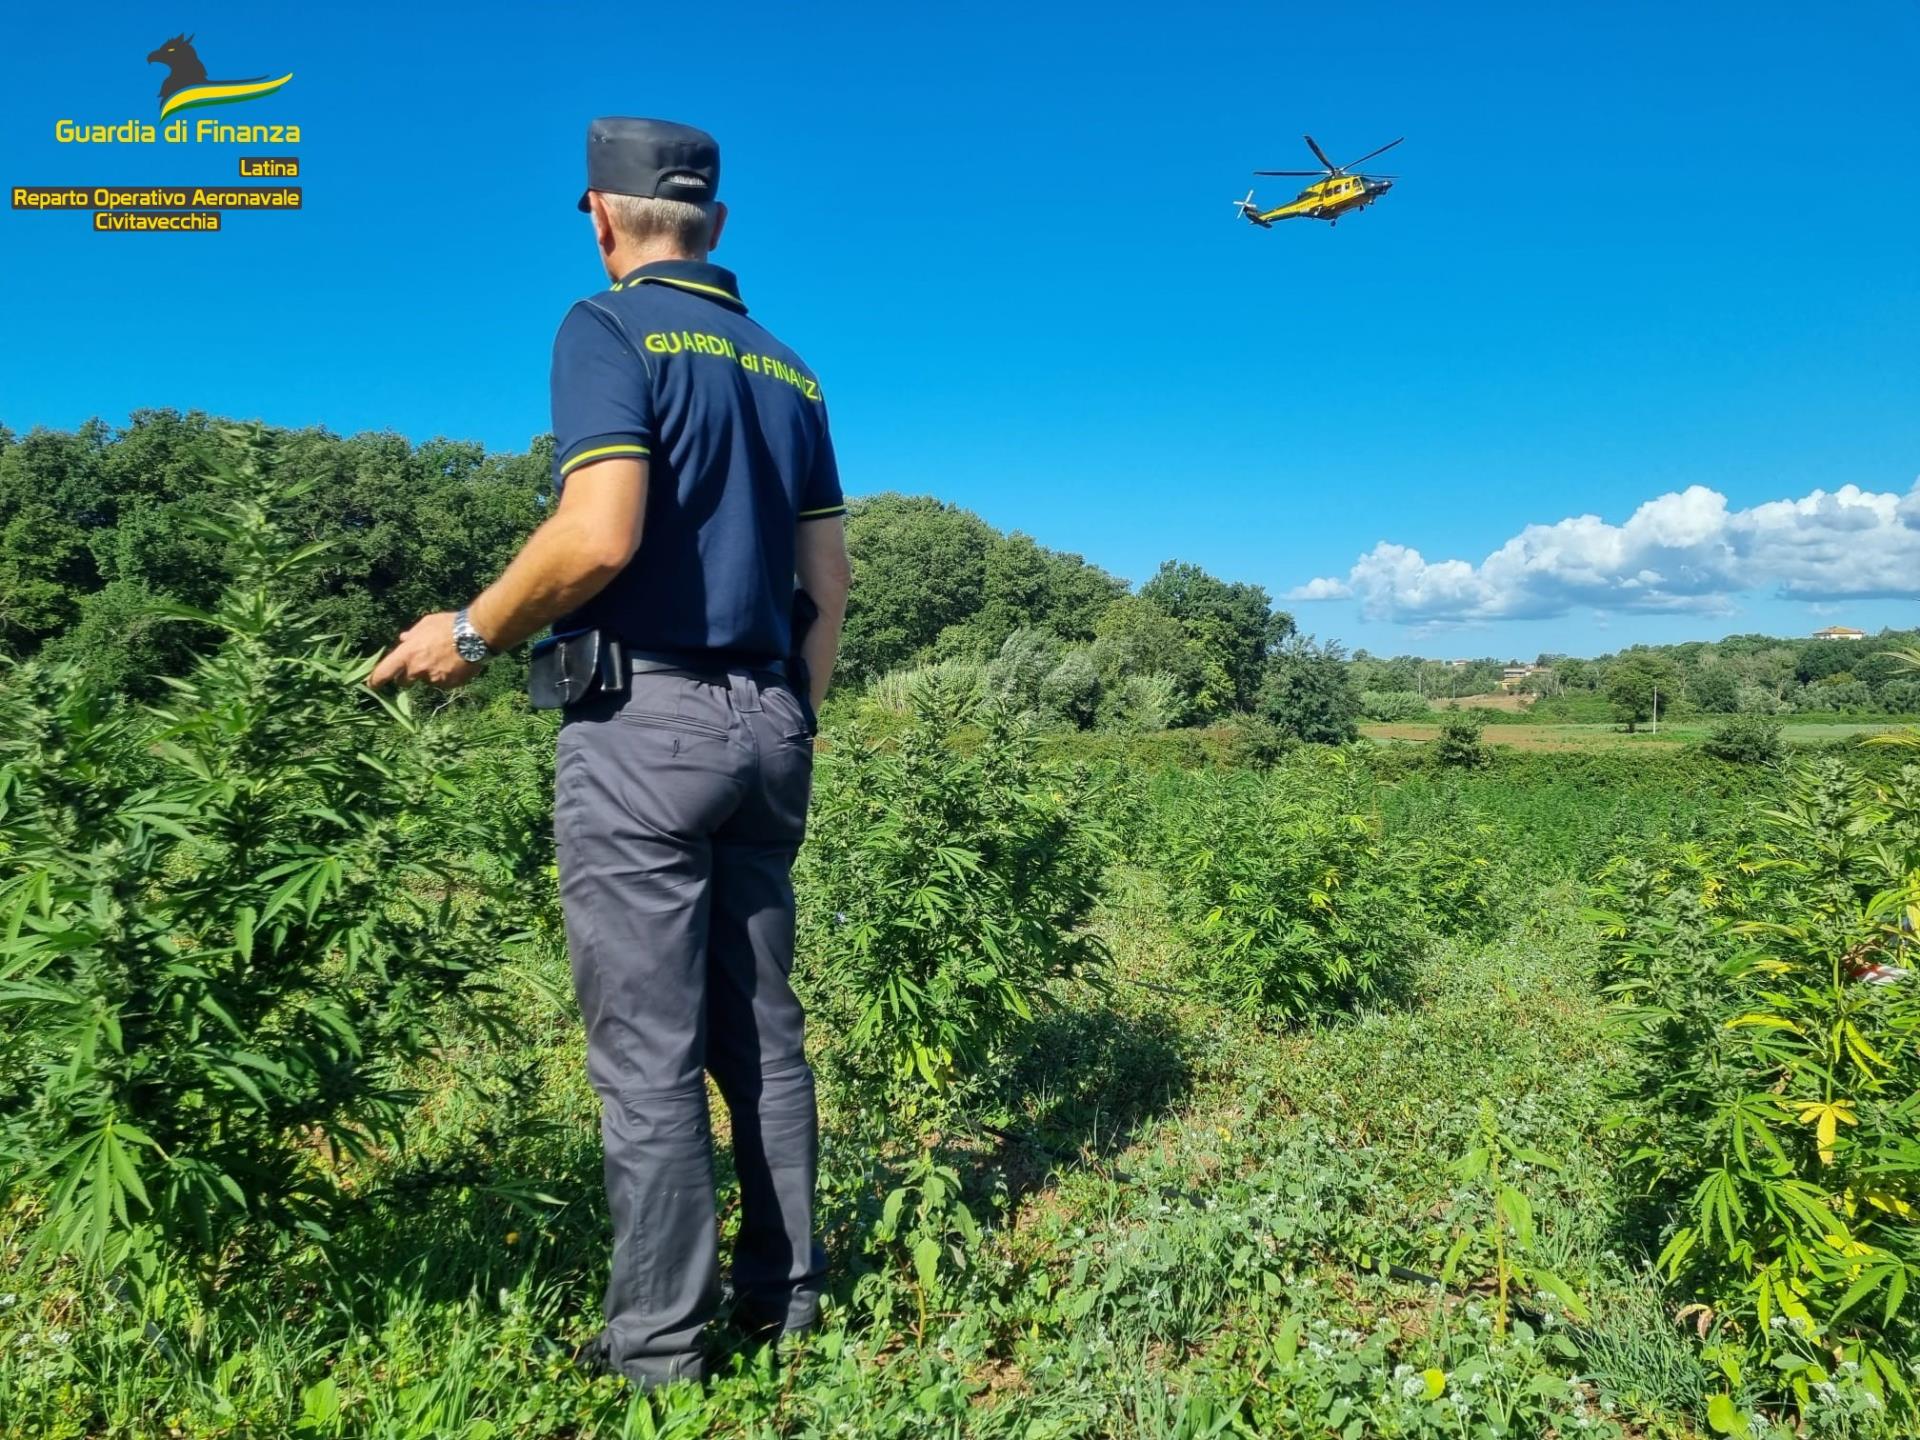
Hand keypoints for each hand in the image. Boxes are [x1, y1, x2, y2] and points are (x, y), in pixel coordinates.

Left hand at [367, 611, 484, 689]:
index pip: (385, 672)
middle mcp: (417, 670)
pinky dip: (446, 677)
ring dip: (430, 674)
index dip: (376, 679)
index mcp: (408, 654)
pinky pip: (443, 683)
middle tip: (420, 663)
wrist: (475, 635)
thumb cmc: (448, 625)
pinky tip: (455, 664)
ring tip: (445, 658)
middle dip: (408, 674)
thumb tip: (404, 639)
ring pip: (426, 681)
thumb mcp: (426, 624)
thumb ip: (413, 635)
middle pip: (404, 681)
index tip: (371, 684)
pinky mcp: (449, 685)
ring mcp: (433, 679)